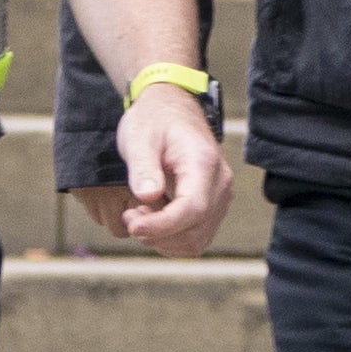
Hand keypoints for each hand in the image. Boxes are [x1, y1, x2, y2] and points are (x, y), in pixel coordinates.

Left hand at [71, 86, 234, 257]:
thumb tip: (147, 197)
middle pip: (195, 230)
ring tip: (140, 214)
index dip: (161, 225)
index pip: (192, 208)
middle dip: (157, 233)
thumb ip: (143, 168)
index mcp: (203, 162)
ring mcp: (220, 197)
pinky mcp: (212, 207)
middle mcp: (220, 183)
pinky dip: (171, 239)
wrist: (171, 110)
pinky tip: (153, 218)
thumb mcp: (140, 138)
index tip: (132, 225)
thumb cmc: (154, 121)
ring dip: (163, 239)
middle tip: (130, 215)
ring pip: (196, 241)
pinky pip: (195, 238)